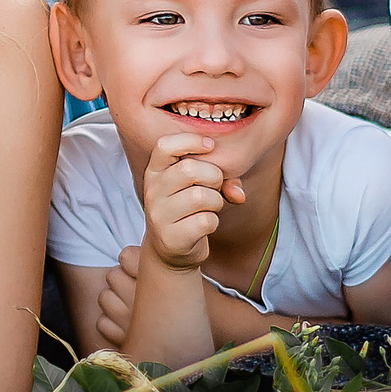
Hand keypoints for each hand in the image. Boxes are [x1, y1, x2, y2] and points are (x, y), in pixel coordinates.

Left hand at [100, 246, 282, 349]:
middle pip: (112, 275)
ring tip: (132, 302)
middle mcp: (138, 297)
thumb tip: (151, 234)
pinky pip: (102, 322)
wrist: (216, 327)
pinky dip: (111, 321)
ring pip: (105, 298)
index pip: (124, 256)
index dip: (132, 259)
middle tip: (139, 284)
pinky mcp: (125, 338)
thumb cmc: (201, 295)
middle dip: (122, 277)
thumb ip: (165, 255)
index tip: (143, 265)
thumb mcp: (187, 268)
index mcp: (153, 275)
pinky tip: (127, 320)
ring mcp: (130, 320)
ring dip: (115, 298)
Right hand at [140, 132, 243, 271]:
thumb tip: (238, 193)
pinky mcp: (171, 237)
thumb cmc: (188, 209)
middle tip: (215, 186)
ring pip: (200, 197)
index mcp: (155, 172)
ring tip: (210, 207)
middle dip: (214, 176)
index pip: (165, 146)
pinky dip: (213, 222)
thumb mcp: (198, 187)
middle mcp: (152, 191)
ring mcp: (158, 216)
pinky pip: (205, 221)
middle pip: (189, 169)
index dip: (191, 141)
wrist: (171, 250)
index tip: (211, 146)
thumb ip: (221, 179)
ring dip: (216, 202)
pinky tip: (204, 225)